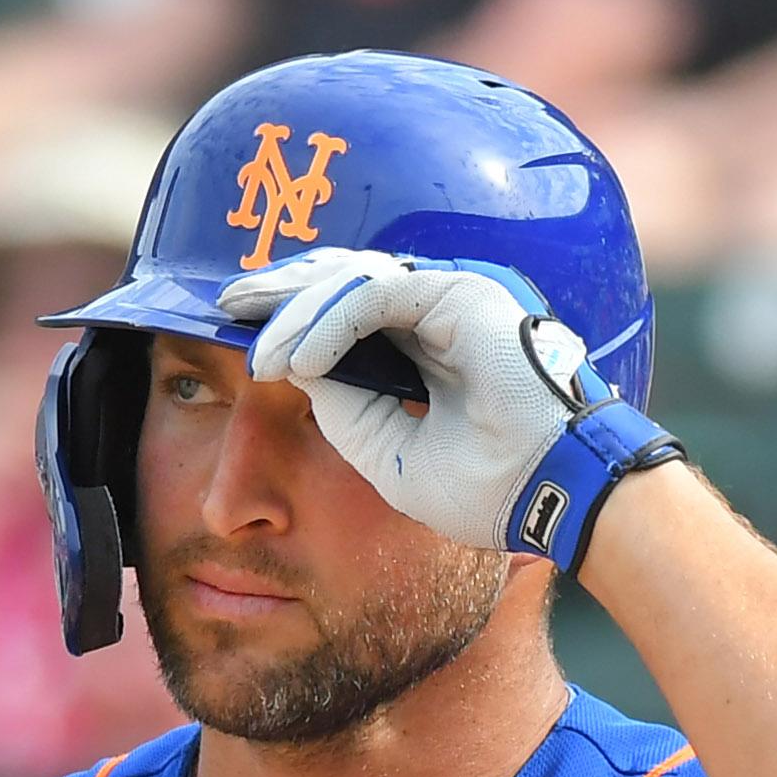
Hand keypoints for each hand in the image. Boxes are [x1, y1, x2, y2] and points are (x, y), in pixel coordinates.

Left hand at [213, 250, 669, 567]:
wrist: (552, 497)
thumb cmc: (489, 486)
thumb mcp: (390, 454)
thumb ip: (349, 411)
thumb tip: (298, 371)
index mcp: (429, 345)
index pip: (349, 311)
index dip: (294, 317)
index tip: (242, 339)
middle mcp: (440, 311)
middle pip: (344, 280)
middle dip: (281, 291)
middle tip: (225, 305)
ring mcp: (453, 296)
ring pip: (352, 282)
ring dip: (296, 315)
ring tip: (257, 355)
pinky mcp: (461, 295)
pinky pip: (376, 295)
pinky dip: (330, 324)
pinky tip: (297, 359)